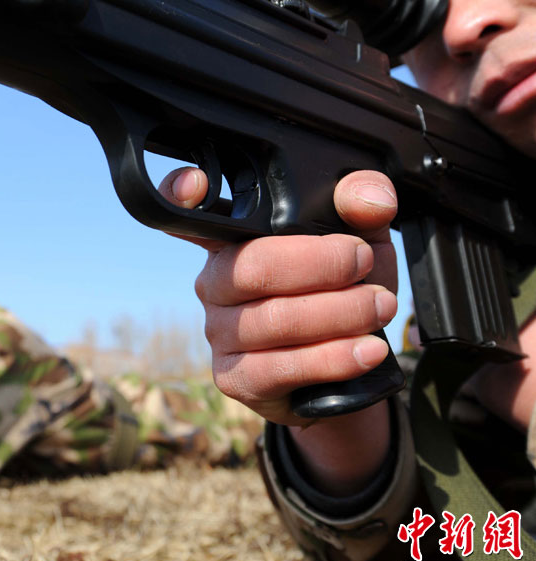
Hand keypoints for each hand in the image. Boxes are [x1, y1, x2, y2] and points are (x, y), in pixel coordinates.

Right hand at [159, 167, 398, 494]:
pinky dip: (332, 358)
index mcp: (233, 237)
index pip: (186, 210)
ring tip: (381, 307)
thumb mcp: (363, 242)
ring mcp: (219, 331)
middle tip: (364, 263)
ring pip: (273, 320)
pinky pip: (279, 367)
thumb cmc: (342, 292)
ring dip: (339, 313)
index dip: (180, 193)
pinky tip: (367, 350)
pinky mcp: (234, 377)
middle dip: (320, 264)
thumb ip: (364, 209)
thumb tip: (370, 200)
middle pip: (252, 266)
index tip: (199, 183)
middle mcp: (214, 281)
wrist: (347, 365)